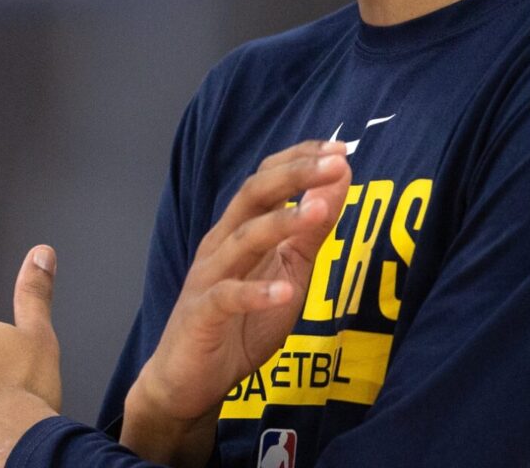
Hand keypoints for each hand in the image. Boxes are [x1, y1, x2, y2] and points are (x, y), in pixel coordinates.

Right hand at [121, 140, 351, 465]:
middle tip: (335, 163)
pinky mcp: (201, 315)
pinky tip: (285, 291)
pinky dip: (256, 292)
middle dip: (295, 176)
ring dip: (282, 222)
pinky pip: (227, 297)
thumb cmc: (240, 325)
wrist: (188, 380)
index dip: (300, 161)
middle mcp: (221, 244)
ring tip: (319, 211)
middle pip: (252, 196)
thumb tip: (339, 185)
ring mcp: (208, 277)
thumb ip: (310, 234)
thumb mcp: (289, 274)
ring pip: (242, 238)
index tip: (341, 151)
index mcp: (239, 230)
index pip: (266, 180)